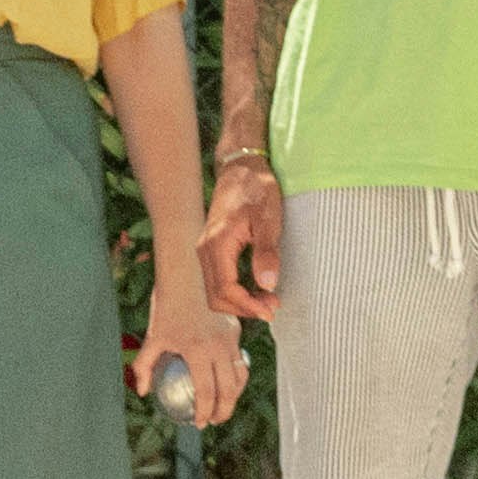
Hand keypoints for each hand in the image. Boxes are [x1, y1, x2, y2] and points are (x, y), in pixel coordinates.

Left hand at [133, 299, 246, 431]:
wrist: (186, 279)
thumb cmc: (165, 309)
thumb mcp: (152, 338)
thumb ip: (143, 366)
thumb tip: (142, 391)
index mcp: (197, 350)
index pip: (206, 390)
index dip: (204, 411)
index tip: (199, 423)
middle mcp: (218, 346)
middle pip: (228, 389)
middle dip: (223, 411)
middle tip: (213, 421)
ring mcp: (230, 338)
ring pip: (239, 376)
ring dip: (233, 396)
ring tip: (222, 408)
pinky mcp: (236, 330)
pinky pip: (240, 359)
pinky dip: (236, 376)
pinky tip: (227, 385)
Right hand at [203, 155, 285, 321]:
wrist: (241, 169)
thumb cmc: (257, 189)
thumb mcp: (269, 219)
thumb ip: (267, 252)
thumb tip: (267, 285)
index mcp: (217, 244)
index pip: (225, 289)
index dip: (247, 305)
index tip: (271, 309)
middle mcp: (205, 250)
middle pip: (216, 297)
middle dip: (243, 308)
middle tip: (273, 306)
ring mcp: (205, 250)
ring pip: (215, 292)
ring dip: (239, 302)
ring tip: (267, 299)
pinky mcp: (210, 250)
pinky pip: (217, 281)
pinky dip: (235, 292)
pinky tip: (256, 289)